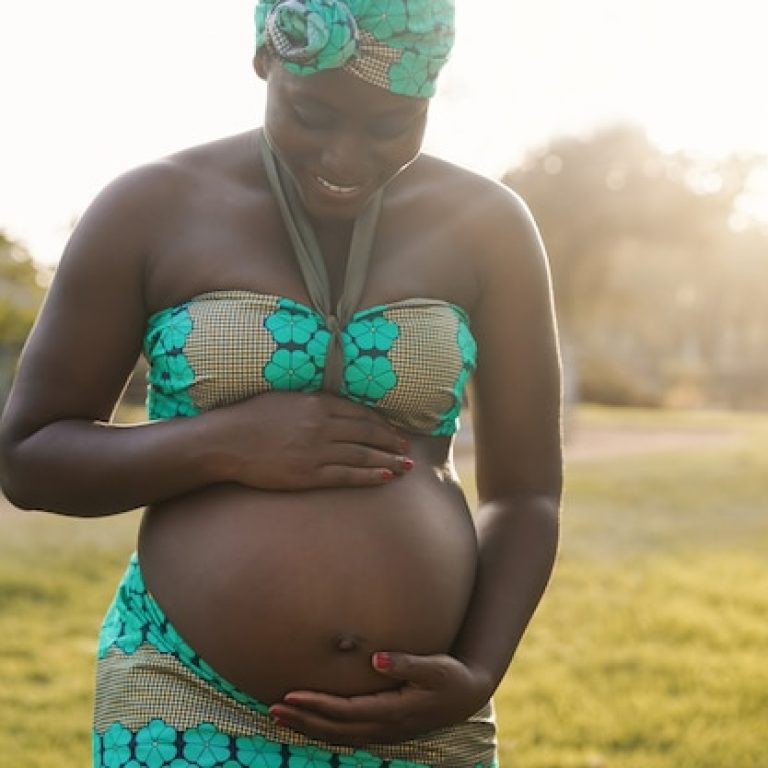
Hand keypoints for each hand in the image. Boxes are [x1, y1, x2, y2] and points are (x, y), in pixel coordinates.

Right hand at [208, 391, 411, 490]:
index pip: (359, 412)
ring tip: (406, 465)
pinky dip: (369, 476)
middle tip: (407, 448)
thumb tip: (335, 406)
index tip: (392, 429)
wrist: (225, 441)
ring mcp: (316, 451)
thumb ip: (313, 401)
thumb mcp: (285, 398)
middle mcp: (321, 425)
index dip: (380, 422)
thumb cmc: (250, 417)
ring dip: (388, 460)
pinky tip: (386, 477)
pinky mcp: (308, 474)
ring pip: (362, 455)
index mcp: (316, 402)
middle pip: (367, 433)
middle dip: (390, 441)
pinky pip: (346, 475)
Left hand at [268, 652, 492, 745]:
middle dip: (302, 719)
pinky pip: (347, 735)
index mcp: (393, 711)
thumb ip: (405, 663)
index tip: (290, 695)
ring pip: (338, 735)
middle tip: (272, 708)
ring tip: (280, 716)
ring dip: (308, 727)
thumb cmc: (450, 676)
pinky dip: (324, 731)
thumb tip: (375, 659)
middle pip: (335, 728)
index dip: (316, 705)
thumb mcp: (435, 667)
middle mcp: (385, 727)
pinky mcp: (384, 729)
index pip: (345, 712)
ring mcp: (384, 732)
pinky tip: (309, 722)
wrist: (467, 696)